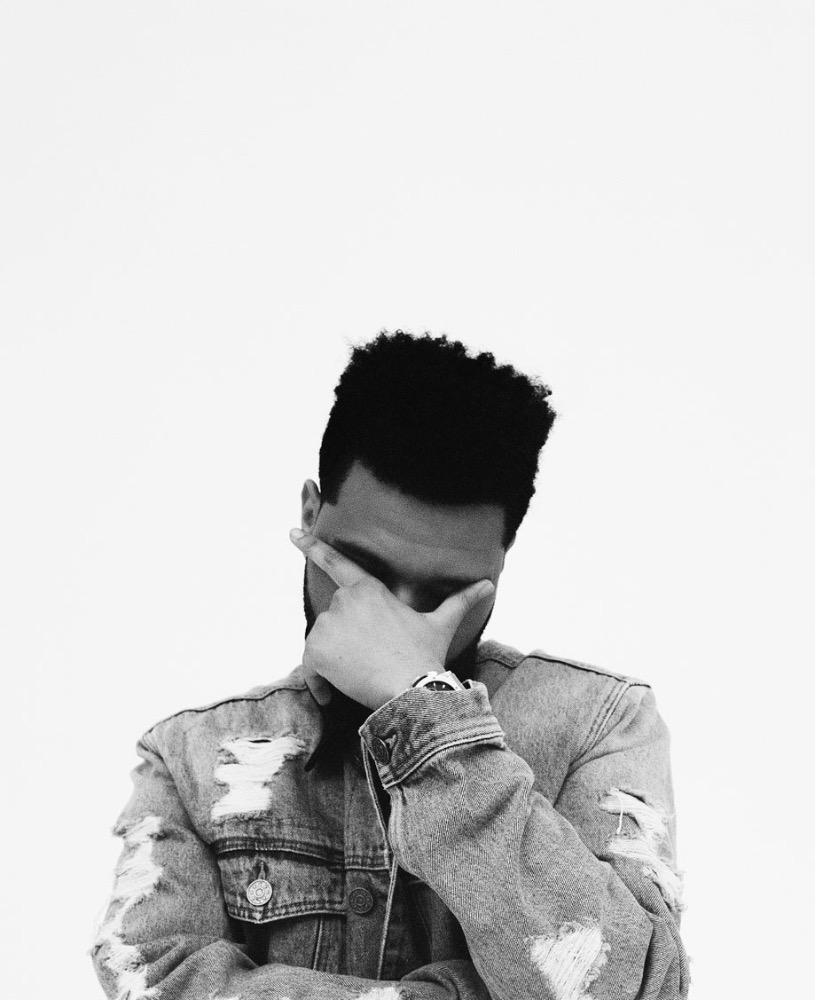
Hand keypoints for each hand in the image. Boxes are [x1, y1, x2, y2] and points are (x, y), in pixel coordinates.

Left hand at [290, 529, 494, 710]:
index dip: (313, 546)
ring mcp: (329, 623)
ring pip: (322, 642)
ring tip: (358, 678)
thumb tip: (490, 586)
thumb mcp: (441, 624)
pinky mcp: (317, 648)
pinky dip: (316, 682)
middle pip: (335, 619)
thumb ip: (460, 601)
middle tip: (368, 660)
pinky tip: (330, 695)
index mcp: (370, 589)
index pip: (337, 562)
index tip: (293, 533)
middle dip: (345, 639)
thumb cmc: (425, 655)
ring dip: (333, 661)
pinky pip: (309, 667)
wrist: (412, 689)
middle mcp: (345, 600)